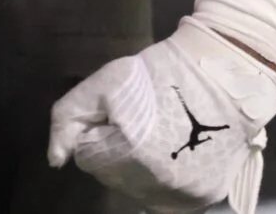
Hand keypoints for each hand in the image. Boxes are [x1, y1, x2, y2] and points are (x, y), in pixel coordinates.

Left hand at [47, 16, 275, 213]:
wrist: (220, 76)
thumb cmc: (157, 75)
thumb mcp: (103, 84)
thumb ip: (68, 120)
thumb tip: (55, 160)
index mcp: (131, 154)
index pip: (88, 158)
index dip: (98, 131)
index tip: (118, 114)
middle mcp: (158, 183)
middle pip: (112, 177)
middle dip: (115, 152)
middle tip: (140, 123)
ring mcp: (184, 195)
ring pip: (138, 190)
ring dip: (137, 170)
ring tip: (157, 137)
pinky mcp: (205, 199)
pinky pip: (166, 198)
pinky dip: (162, 181)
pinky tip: (172, 155)